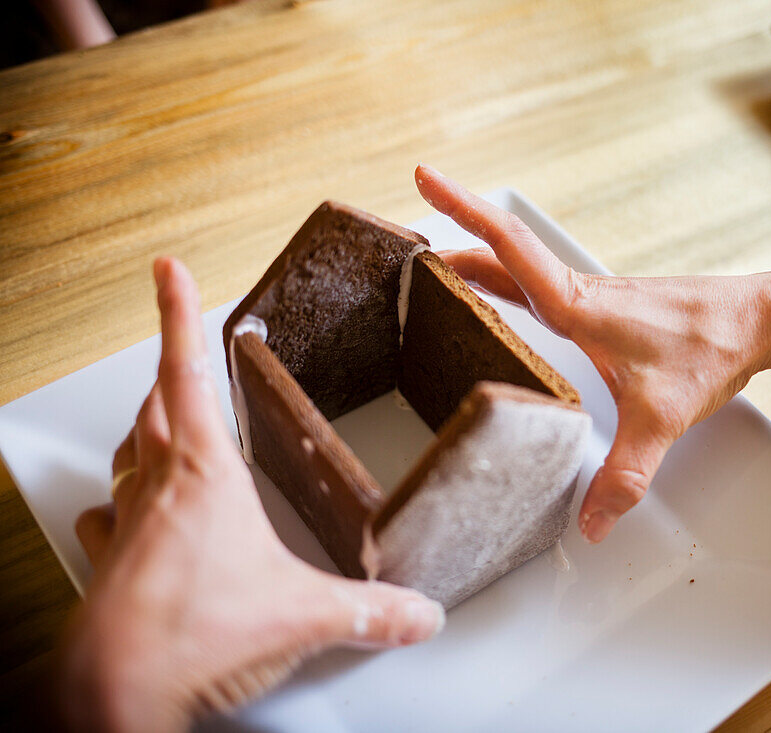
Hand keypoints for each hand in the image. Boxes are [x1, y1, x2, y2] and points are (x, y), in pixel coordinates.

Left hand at [60, 258, 444, 731]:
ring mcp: (126, 525)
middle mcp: (156, 486)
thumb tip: (418, 612)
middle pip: (154, 406)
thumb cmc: (192, 632)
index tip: (169, 273)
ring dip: (142, 431)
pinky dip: (113, 505)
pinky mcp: (111, 565)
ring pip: (128, 455)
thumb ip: (370, 610)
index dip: (177, 314)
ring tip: (156, 421)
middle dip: (167, 372)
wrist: (116, 691)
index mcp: (203, 471)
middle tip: (175, 352)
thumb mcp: (304, 614)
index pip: (187, 372)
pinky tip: (116, 515)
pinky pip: (106, 518)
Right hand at [413, 165, 770, 542]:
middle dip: (451, 230)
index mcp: (578, 306)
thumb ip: (624, 475)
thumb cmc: (711, 348)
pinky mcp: (601, 309)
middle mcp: (577, 294)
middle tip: (403, 233)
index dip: (461, 210)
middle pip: (500, 252)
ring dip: (475, 259)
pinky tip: (498, 298)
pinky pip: (537, 284)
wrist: (755, 321)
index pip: (508, 247)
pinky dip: (504, 279)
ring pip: (518, 268)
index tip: (424, 176)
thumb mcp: (661, 419)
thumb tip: (591, 523)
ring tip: (432, 266)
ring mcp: (589, 298)